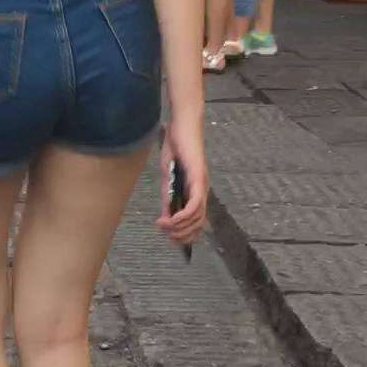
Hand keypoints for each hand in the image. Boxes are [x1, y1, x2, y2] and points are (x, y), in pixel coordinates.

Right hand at [157, 119, 207, 246]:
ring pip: (197, 217)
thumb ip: (168, 196)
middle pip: (198, 224)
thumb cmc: (176, 147)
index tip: (170, 239)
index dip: (186, 235)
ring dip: (179, 227)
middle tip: (166, 236)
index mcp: (196, 191)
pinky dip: (183, 216)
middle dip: (182, 235)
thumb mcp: (168, 177)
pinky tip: (171, 219)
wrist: (181, 127)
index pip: (196, 221)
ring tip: (164, 226)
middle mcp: (202, 191)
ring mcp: (202, 185)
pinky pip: (195, 204)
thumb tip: (166, 216)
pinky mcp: (198, 178)